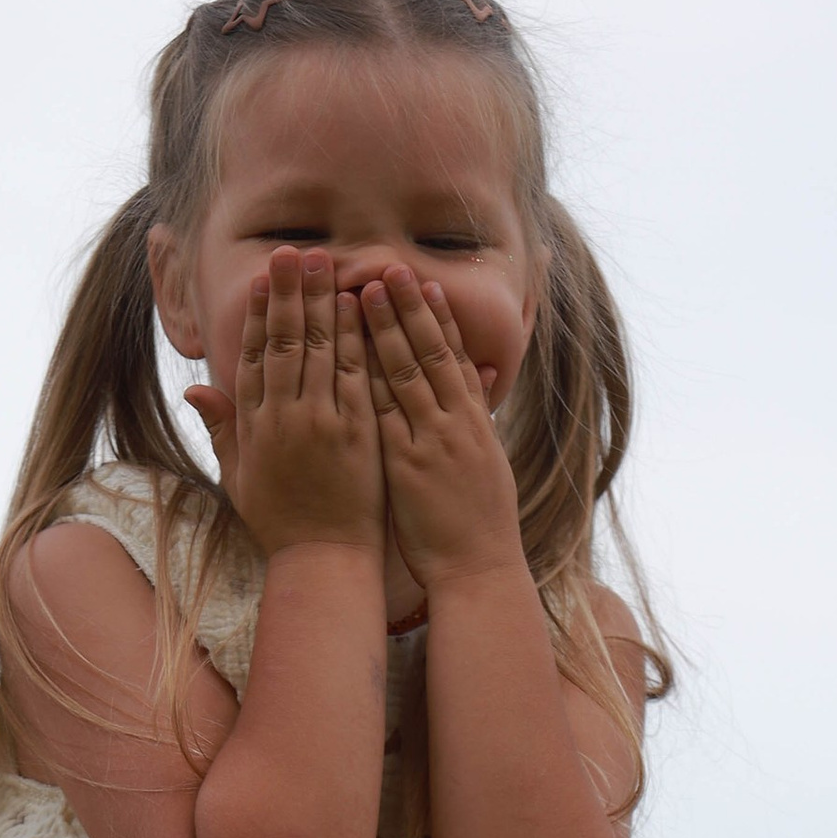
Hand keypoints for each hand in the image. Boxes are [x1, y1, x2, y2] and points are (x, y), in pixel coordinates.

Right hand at [184, 249, 381, 557]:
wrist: (322, 561)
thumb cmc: (280, 524)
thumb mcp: (238, 477)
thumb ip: (221, 428)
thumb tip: (196, 388)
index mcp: (254, 426)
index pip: (256, 356)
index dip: (261, 314)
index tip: (265, 279)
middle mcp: (284, 417)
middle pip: (285, 341)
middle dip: (289, 292)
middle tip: (293, 251)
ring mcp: (321, 422)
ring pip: (319, 349)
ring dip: (321, 301)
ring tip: (325, 261)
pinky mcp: (356, 432)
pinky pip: (355, 373)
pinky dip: (355, 336)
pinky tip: (357, 305)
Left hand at [361, 269, 525, 593]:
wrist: (479, 570)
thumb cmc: (479, 526)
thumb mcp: (487, 465)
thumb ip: (478, 417)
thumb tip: (479, 380)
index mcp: (475, 423)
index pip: (453, 358)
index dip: (438, 318)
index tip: (423, 282)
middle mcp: (457, 423)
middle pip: (431, 353)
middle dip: (409, 308)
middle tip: (390, 267)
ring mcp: (433, 441)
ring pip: (407, 372)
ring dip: (386, 328)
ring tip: (366, 290)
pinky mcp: (407, 464)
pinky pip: (384, 411)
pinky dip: (368, 377)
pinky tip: (349, 351)